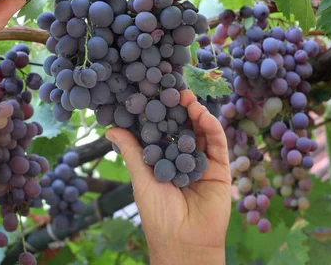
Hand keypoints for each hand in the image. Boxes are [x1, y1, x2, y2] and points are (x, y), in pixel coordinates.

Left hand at [106, 90, 230, 264]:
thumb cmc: (157, 212)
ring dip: (196, 113)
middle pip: (183, 127)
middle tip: (173, 89)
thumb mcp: (141, 177)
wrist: (183, 241)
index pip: (162, 130)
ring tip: (187, 98)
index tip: (153, 92)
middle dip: (179, 109)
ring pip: (201, 132)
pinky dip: (211, 127)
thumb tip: (109, 129)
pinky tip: (202, 114)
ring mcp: (202, 162)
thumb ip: (131, 151)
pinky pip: (218, 144)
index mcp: (164, 160)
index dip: (159, 112)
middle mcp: (183, 158)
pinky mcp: (220, 169)